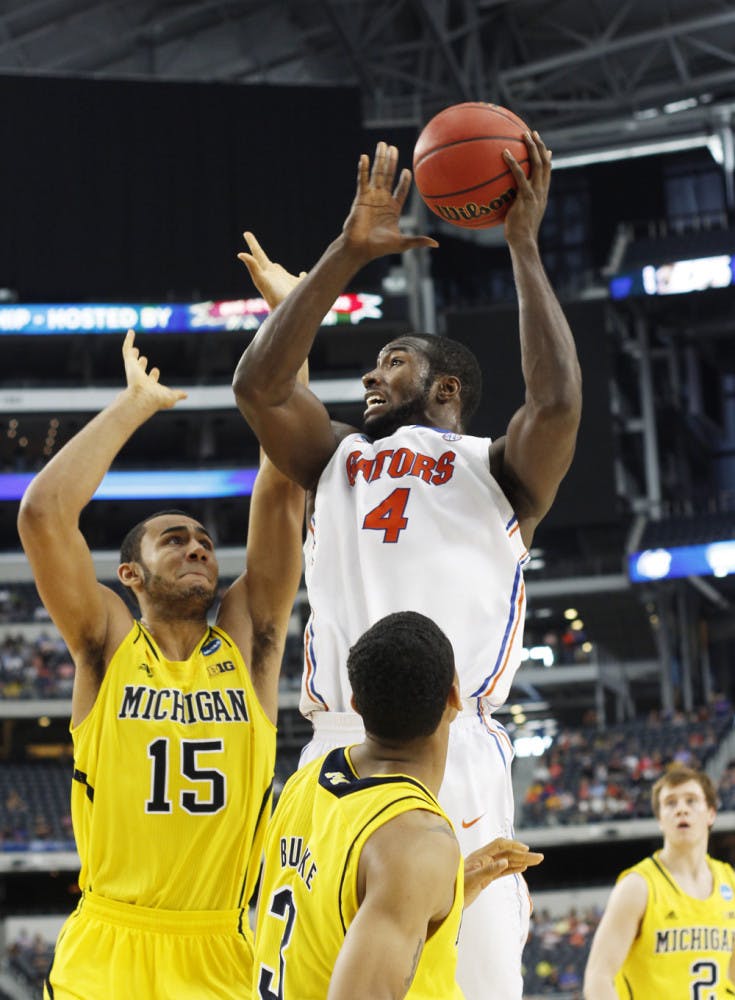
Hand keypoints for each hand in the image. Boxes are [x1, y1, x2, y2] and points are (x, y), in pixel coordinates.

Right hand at [121, 330, 186, 411]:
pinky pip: (127, 348)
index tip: (156, 370)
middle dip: (141, 364)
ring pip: (131, 360)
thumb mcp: (171, 397)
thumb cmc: (157, 399)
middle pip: (139, 370)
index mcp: (149, 386)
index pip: (150, 380)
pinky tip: (131, 332)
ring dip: (132, 354)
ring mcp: (133, 370)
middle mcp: (140, 378)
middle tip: (143, 359)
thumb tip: (186, 395)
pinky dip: (129, 339)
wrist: (144, 398)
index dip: (153, 376)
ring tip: (134, 349)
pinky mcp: (129, 362)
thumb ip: (177, 394)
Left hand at [237, 232, 306, 309]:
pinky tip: (302, 274)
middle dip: (259, 253)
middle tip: (253, 245)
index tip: (246, 233)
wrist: (291, 314)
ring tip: (275, 265)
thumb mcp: (262, 280)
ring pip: (282, 272)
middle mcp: (276, 276)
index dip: (252, 243)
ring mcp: (286, 282)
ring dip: (279, 268)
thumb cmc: (275, 298)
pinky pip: (300, 278)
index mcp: (267, 272)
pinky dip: (301, 276)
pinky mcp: (299, 287)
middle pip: (266, 262)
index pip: (258, 254)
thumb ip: (253, 266)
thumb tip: (240, 254)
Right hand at [341, 141, 438, 263]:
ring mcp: (371, 197)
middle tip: (393, 148)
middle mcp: (382, 200)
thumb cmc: (379, 248)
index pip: (400, 190)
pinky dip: (362, 169)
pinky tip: (364, 157)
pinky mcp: (360, 197)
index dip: (404, 181)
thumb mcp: (402, 243)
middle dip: (390, 162)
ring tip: (382, 144)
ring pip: (376, 174)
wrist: (360, 248)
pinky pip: (362, 180)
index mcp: (393, 208)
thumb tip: (436, 244)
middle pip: (388, 176)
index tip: (407, 170)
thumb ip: (418, 240)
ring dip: (379, 159)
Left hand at [463, 837, 543, 907]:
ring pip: (507, 862)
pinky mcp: (486, 878)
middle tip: (540, 858)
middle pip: (507, 853)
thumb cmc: (457, 888)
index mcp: (480, 856)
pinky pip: (502, 871)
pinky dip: (513, 868)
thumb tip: (505, 862)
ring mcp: (485, 868)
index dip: (514, 845)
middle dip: (524, 854)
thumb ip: (488, 870)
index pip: (500, 845)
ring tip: (536, 861)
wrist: (447, 899)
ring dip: (522, 860)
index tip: (527, 850)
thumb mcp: (473, 880)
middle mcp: (484, 860)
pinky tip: (523, 867)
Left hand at [502, 130, 551, 245]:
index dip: (546, 156)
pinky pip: (519, 175)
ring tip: (524, 134)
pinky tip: (504, 153)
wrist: (523, 241)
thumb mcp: (520, 215)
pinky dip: (513, 162)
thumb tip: (507, 199)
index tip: (542, 145)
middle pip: (545, 163)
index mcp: (542, 194)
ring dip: (532, 147)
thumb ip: (517, 203)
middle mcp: (542, 191)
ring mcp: (535, 193)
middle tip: (532, 133)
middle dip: (540, 146)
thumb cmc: (518, 233)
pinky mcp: (526, 197)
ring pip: (537, 164)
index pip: (547, 171)